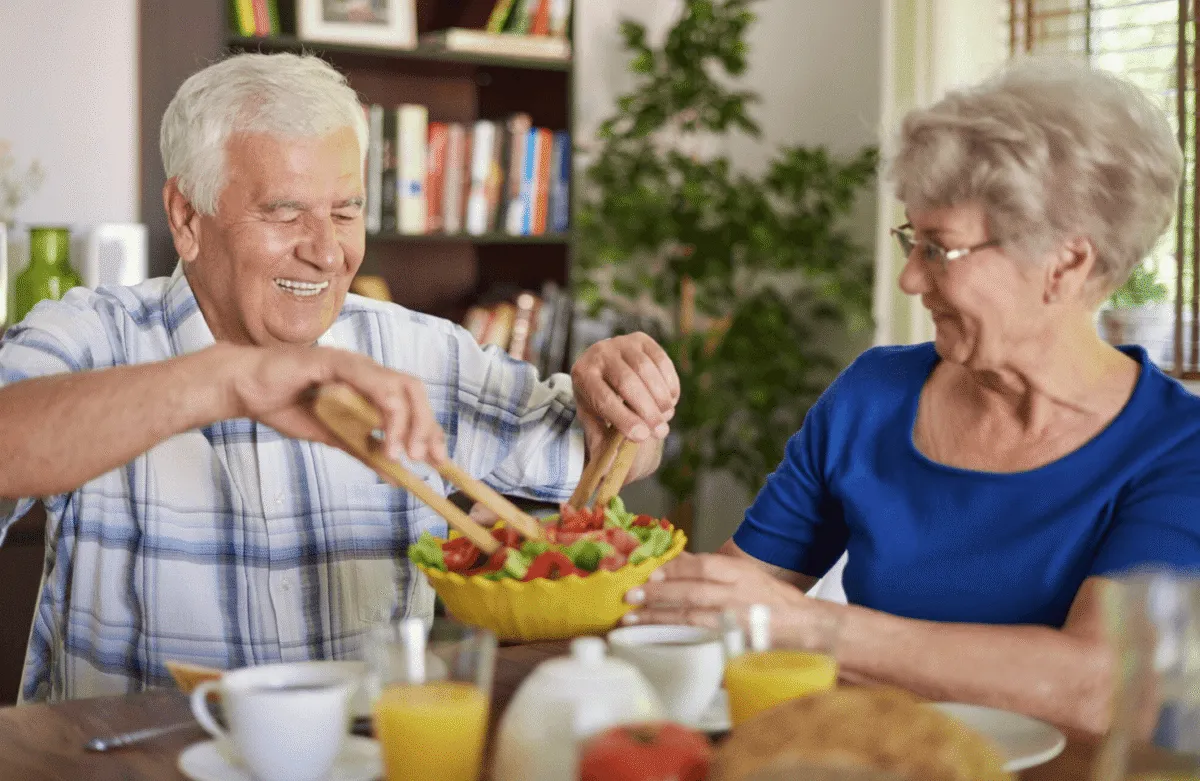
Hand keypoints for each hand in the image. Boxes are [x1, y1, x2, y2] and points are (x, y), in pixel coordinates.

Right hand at [221, 343, 446, 463]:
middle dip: (427, 425)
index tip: (440, 459)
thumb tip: (396, 477)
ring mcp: (351, 362)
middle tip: (426, 460)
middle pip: (414, 390)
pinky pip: (369, 381)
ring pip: (398, 387)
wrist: (243, 389)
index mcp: (368, 384)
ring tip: (402, 456)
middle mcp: (366, 370)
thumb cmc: (283, 405)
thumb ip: (363, 450)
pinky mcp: (333, 361)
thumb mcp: (331, 436)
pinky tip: (384, 438)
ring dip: (408, 423)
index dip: (430, 428)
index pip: (412, 400)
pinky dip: (383, 410)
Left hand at [571, 331, 679, 450]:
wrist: (605, 373)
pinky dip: (669, 383)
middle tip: (660, 432)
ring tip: (665, 417)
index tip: (642, 437)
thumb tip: (610, 471)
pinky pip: (662, 361)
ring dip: (660, 397)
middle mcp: (598, 353)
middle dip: (647, 410)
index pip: (604, 398)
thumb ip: (602, 445)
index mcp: (582, 375)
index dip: (625, 419)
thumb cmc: (600, 406)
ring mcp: (621, 342)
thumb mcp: (594, 425)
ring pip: (647, 370)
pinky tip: (669, 401)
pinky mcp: (642, 339)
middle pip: (627, 382)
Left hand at [623, 552, 804, 627]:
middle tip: (631, 595)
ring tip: (632, 618)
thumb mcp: (746, 574)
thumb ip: (714, 569)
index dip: (676, 568)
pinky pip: (701, 640)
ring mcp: (736, 621)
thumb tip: (678, 561)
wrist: (806, 627)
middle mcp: (738, 594)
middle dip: (658, 593)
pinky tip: (657, 639)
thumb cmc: (773, 600)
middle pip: (693, 591)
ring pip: (692, 617)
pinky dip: (676, 638)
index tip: (652, 571)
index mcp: (740, 573)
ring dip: (659, 618)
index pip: (704, 565)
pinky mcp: (735, 643)